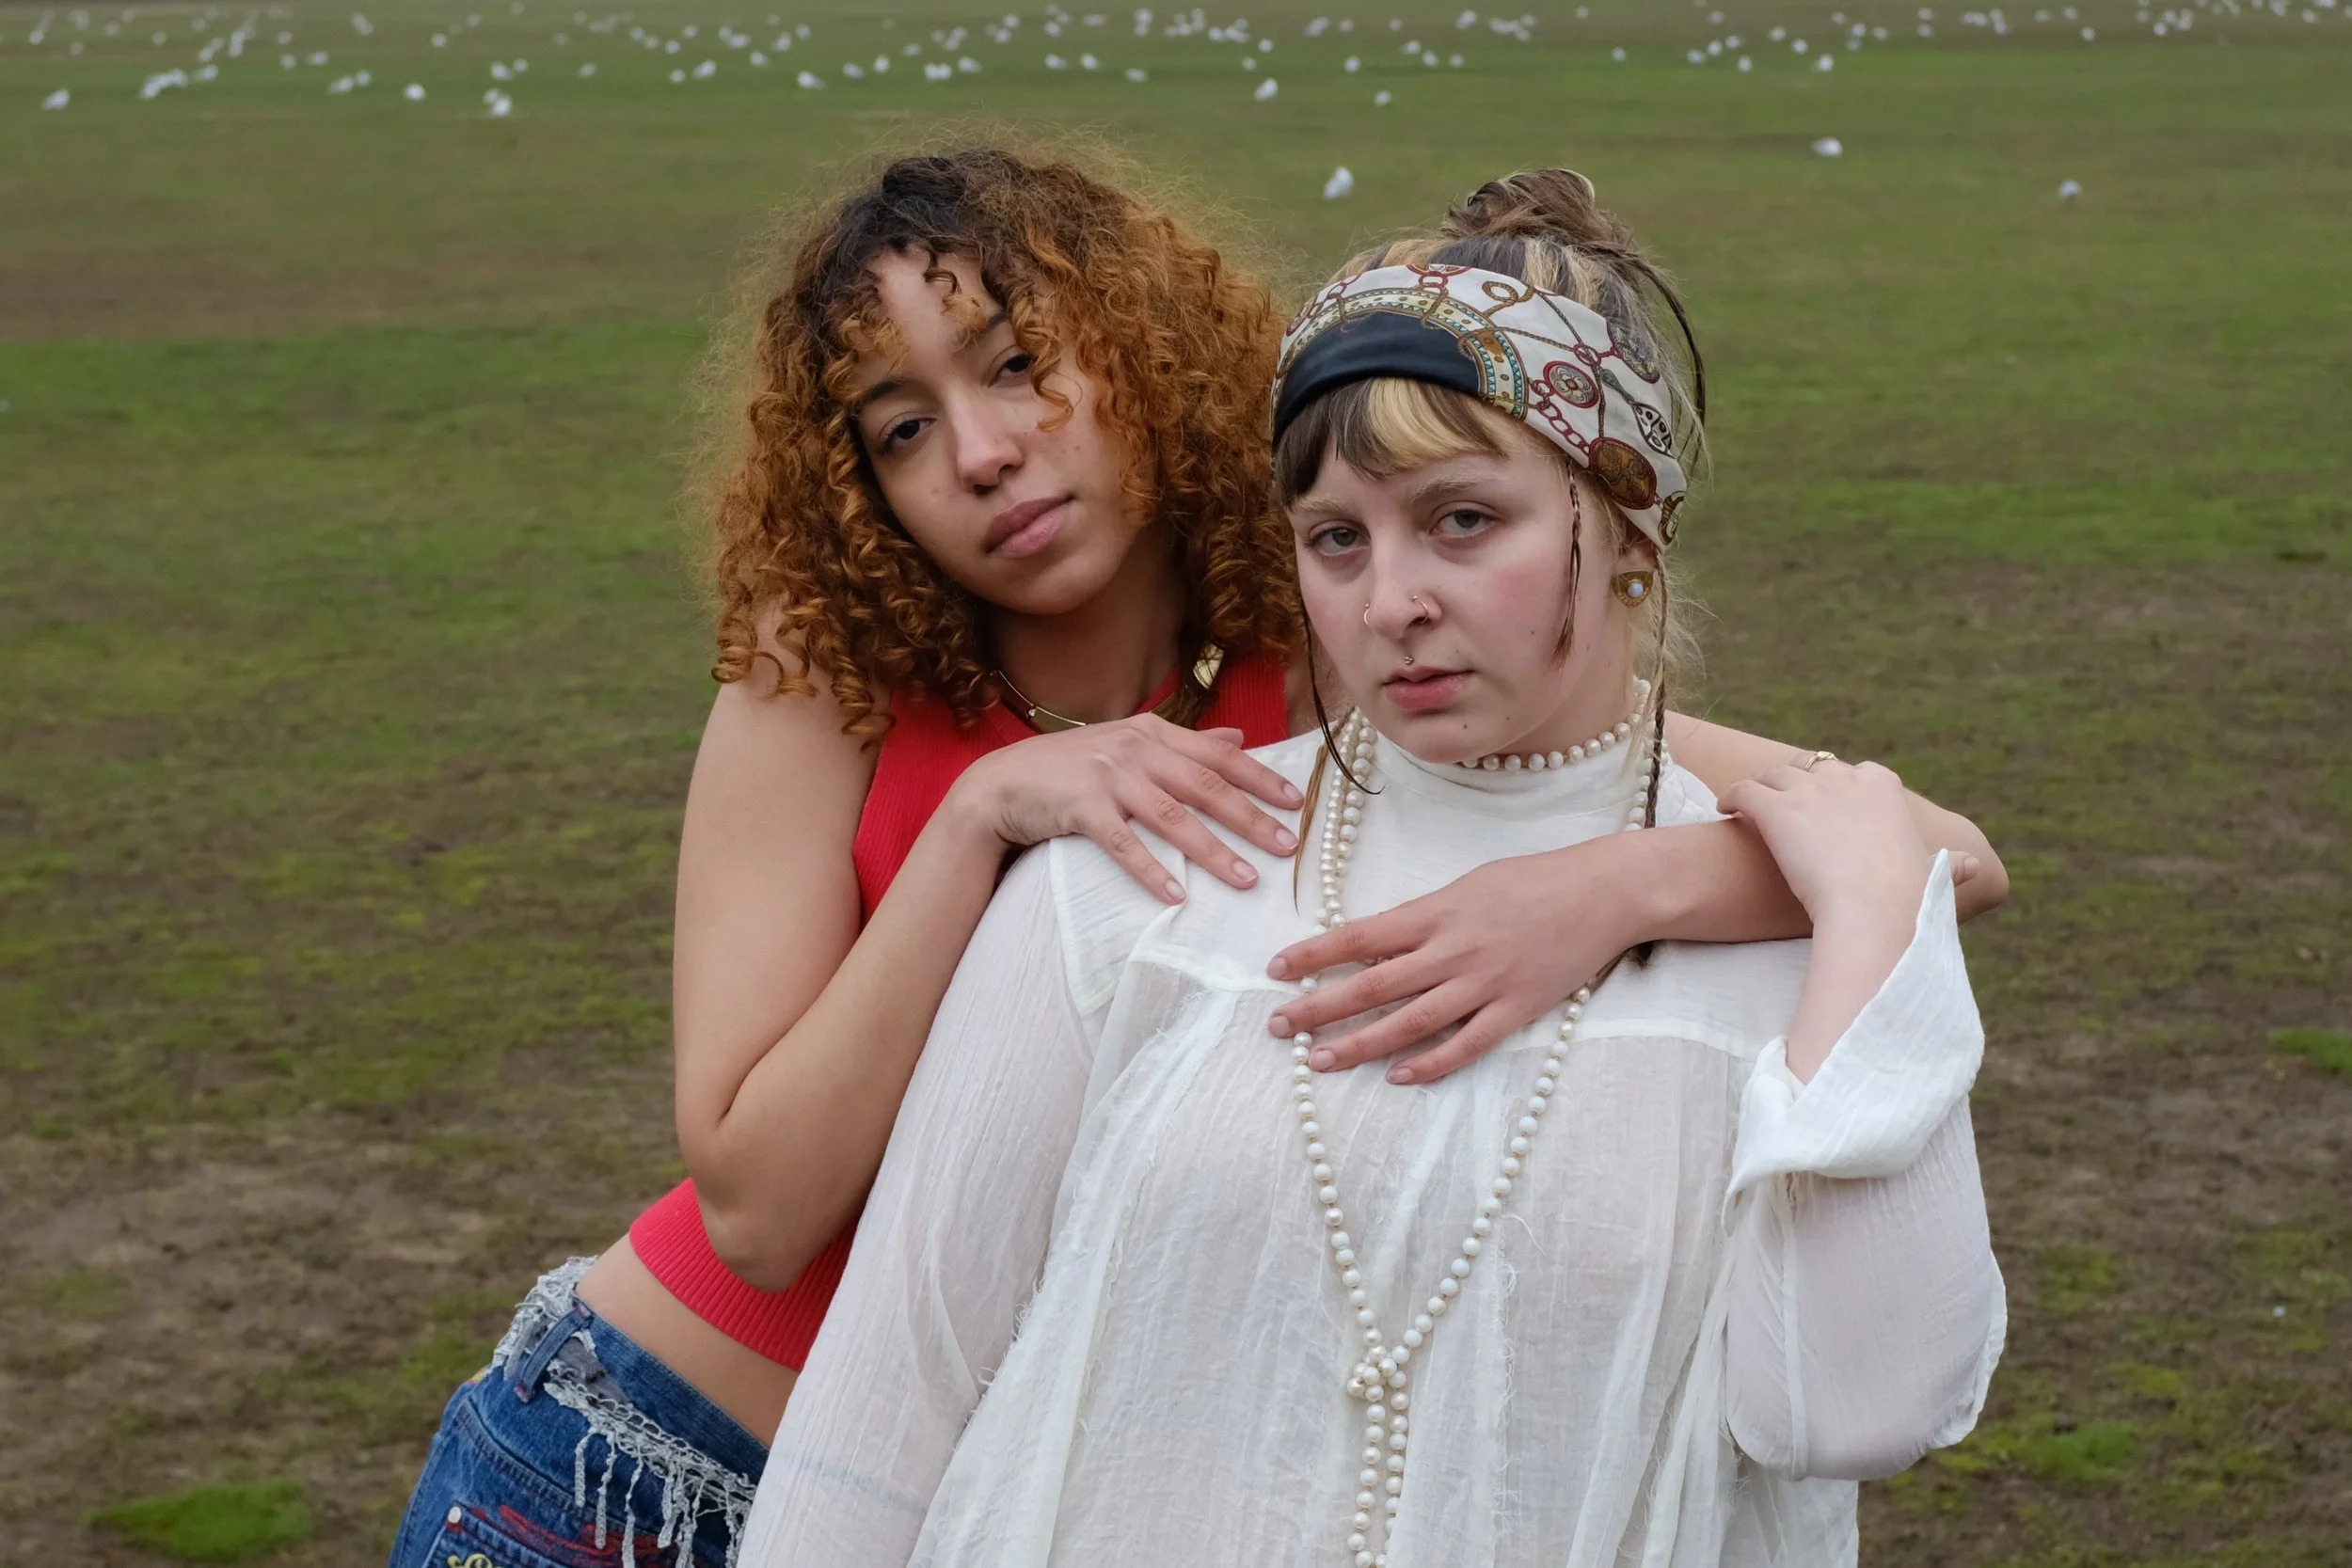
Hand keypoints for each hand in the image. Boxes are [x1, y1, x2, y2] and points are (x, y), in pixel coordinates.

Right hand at [958, 716, 1301, 903]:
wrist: (1001, 783)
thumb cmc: (1070, 767)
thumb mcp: (1129, 743)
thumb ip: (1184, 742)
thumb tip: (1237, 738)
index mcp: (1152, 732)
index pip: (1218, 756)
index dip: (1260, 778)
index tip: (1296, 802)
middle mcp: (1134, 749)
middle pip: (1204, 786)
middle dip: (1250, 817)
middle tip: (1286, 847)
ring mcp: (1106, 776)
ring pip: (1172, 816)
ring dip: (1212, 850)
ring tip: (1245, 878)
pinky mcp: (1079, 807)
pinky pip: (1123, 844)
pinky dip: (1150, 870)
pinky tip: (1175, 895)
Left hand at [1262, 835, 1653, 1083]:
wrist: (1603, 892)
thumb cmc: (1532, 880)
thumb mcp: (1466, 886)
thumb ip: (1421, 917)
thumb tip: (1374, 946)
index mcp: (1435, 913)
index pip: (1358, 936)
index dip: (1313, 954)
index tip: (1274, 969)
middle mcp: (1452, 950)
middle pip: (1372, 986)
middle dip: (1319, 1007)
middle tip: (1278, 1026)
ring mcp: (1484, 984)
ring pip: (1410, 1022)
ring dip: (1361, 1044)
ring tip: (1321, 1060)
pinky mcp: (1517, 1010)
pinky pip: (1466, 1045)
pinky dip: (1430, 1065)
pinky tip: (1397, 1077)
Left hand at [1716, 758, 1935, 931]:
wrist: (1874, 907)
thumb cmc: (1905, 898)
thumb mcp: (1931, 874)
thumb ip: (1947, 865)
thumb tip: (1974, 866)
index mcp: (1883, 787)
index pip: (1858, 772)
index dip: (1840, 786)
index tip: (1830, 802)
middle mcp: (1845, 778)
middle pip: (1810, 767)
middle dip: (1795, 780)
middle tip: (1782, 801)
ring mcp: (1808, 790)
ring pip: (1774, 775)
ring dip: (1761, 787)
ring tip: (1748, 805)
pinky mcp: (1775, 808)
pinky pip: (1744, 791)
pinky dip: (1732, 797)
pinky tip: (1724, 810)